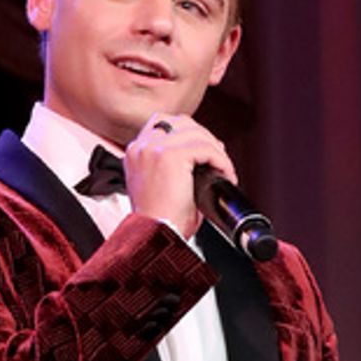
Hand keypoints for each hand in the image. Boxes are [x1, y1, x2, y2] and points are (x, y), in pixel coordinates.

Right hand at [124, 114, 236, 238]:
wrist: (155, 238)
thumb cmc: (161, 223)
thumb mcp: (160, 187)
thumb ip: (172, 167)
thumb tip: (202, 160)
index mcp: (135, 153)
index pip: (163, 124)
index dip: (189, 134)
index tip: (204, 152)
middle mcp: (141, 147)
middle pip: (182, 122)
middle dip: (205, 138)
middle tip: (219, 159)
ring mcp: (154, 149)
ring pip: (197, 133)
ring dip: (216, 149)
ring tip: (224, 169)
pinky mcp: (170, 156)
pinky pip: (206, 148)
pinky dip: (221, 161)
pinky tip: (225, 175)